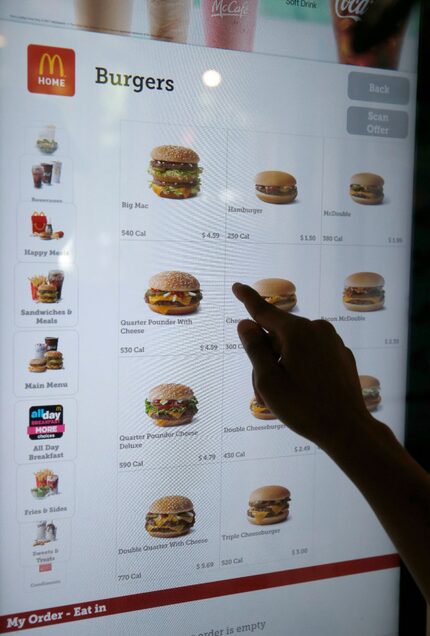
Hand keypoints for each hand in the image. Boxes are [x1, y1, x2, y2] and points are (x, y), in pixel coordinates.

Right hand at [232, 282, 370, 450]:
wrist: (347, 428)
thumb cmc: (303, 407)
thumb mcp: (268, 381)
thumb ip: (254, 348)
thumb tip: (246, 324)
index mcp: (297, 332)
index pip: (264, 311)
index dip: (247, 299)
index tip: (237, 286)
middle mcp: (317, 329)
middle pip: (279, 334)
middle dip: (266, 355)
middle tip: (262, 390)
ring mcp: (333, 341)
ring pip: (296, 345)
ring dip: (283, 363)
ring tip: (284, 395)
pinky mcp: (341, 354)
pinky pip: (313, 353)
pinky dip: (301, 366)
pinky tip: (304, 391)